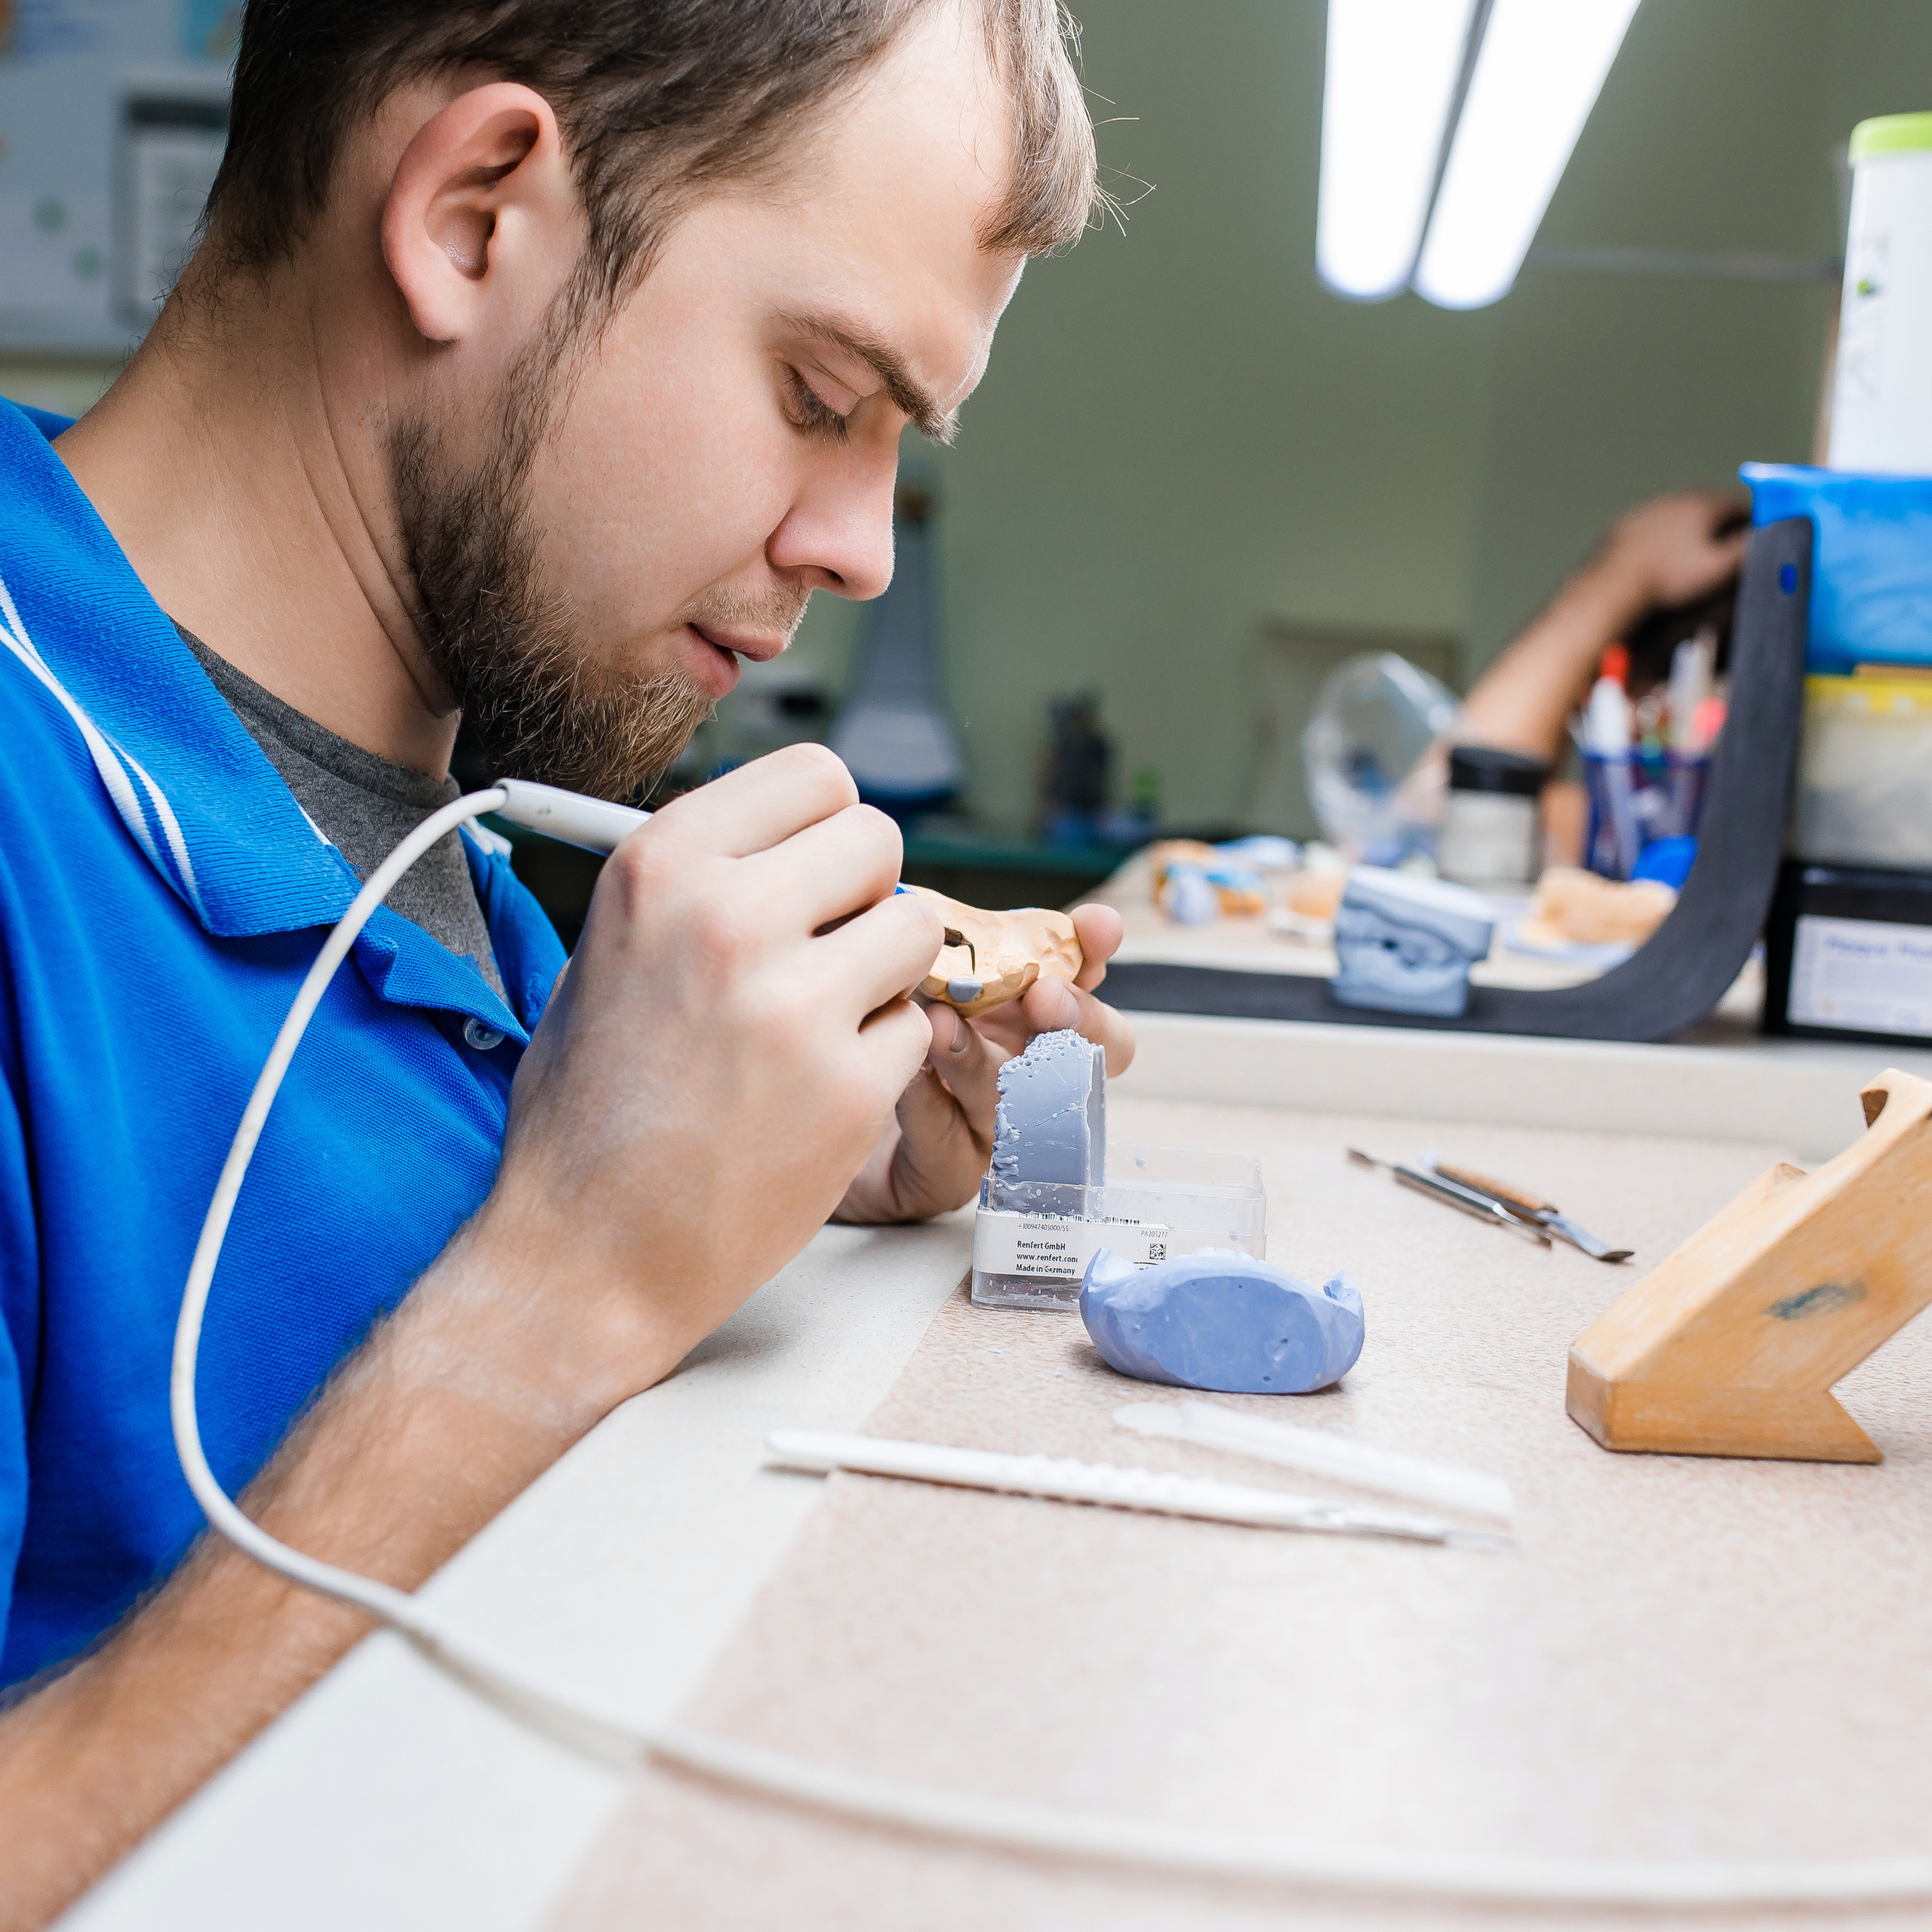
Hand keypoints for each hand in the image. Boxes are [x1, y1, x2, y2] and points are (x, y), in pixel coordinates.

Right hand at [470, 743, 943, 1400]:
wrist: (586, 1254)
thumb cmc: (590, 1110)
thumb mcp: (604, 955)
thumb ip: (698, 884)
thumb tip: (785, 840)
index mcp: (662, 866)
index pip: (815, 775)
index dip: (824, 826)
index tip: (813, 868)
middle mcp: (729, 918)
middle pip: (879, 840)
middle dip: (863, 894)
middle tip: (824, 950)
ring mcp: (796, 1006)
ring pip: (916, 933)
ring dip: (883, 974)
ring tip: (819, 1022)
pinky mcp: (851, 1090)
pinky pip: (916, 1031)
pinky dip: (881, 1060)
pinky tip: (813, 1095)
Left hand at [836, 902, 1135, 1222]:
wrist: (794, 1110)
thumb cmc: (846, 1019)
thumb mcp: (880, 965)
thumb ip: (915, 935)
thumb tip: (913, 898)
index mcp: (1017, 1007)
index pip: (1082, 978)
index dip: (1095, 952)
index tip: (1096, 927)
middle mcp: (1019, 1067)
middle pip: (1086, 1052)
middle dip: (1074, 1019)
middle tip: (1043, 992)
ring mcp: (989, 1127)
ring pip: (1018, 1098)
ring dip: (983, 1056)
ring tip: (942, 1024)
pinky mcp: (945, 1176)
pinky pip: (953, 1145)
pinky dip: (930, 1105)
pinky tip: (904, 1077)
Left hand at [1596, 490, 1749, 614]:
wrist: (1614, 583)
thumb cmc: (1667, 577)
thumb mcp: (1716, 568)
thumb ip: (1743, 550)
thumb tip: (1760, 538)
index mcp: (1702, 505)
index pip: (1738, 503)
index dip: (1750, 519)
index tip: (1754, 532)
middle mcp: (1675, 499)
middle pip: (1708, 505)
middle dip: (1721, 522)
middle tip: (1727, 541)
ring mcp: (1648, 509)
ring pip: (1679, 513)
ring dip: (1691, 527)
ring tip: (1694, 550)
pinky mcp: (1626, 524)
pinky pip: (1653, 526)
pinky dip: (1663, 536)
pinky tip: (1662, 555)